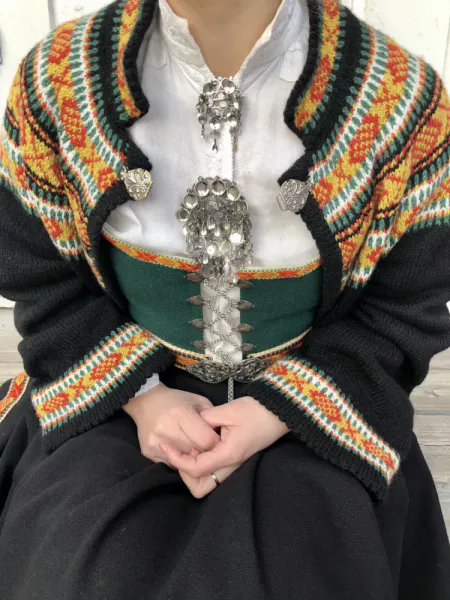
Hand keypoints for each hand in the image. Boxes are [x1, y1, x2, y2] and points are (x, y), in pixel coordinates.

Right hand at [123, 382, 220, 464]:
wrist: (145, 401)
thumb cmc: (176, 400)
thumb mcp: (198, 401)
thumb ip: (211, 418)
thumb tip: (220, 437)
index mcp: (180, 413)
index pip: (205, 440)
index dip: (214, 442)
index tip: (216, 439)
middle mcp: (166, 429)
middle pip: (195, 452)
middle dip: (203, 450)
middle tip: (205, 443)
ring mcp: (156, 442)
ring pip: (183, 461)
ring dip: (191, 456)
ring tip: (192, 445)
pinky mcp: (148, 451)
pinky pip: (171, 463)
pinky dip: (178, 459)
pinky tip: (179, 447)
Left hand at [159, 396, 289, 497]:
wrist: (279, 411)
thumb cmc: (256, 410)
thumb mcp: (227, 410)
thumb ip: (205, 420)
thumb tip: (189, 426)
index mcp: (228, 455)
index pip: (195, 469)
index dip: (177, 460)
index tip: (167, 447)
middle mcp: (231, 466)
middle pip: (201, 488)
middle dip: (186, 474)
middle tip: (182, 452)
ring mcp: (234, 465)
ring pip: (207, 482)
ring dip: (194, 470)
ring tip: (192, 447)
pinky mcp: (235, 460)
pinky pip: (213, 471)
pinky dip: (202, 463)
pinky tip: (200, 445)